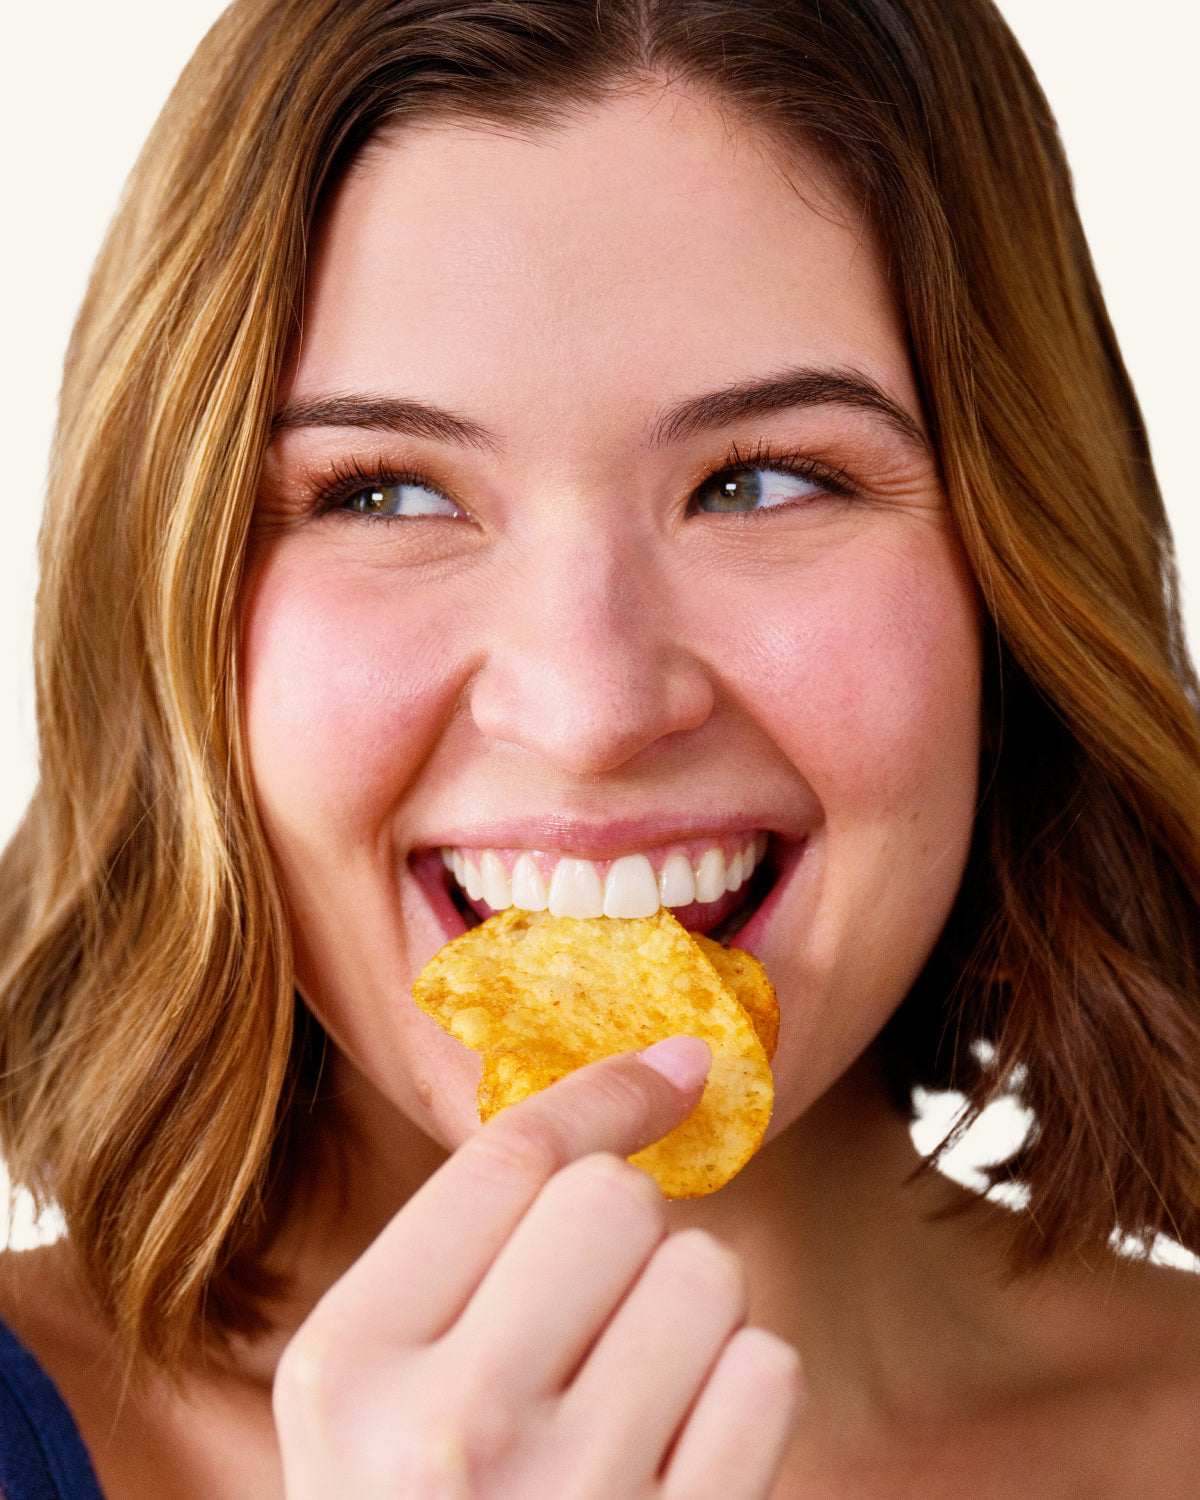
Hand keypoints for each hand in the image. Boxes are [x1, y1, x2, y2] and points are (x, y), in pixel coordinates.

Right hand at [273, 1037, 801, 1497]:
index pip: (508, 1159)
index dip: (605, 1092)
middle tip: (599, 1307)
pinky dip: (742, 1393)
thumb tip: (653, 1074)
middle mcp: (447, 1431)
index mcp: (348, 1366)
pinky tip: (680, 1453)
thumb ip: (465, 1251)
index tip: (673, 1066)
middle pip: (615, 1202)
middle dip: (631, 1230)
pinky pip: (766, 1376)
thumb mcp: (373, 1393)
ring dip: (690, 1313)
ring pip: (705, 1277)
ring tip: (630, 1394)